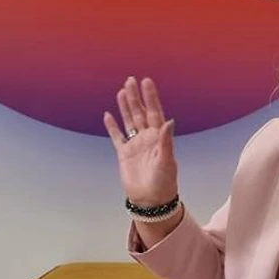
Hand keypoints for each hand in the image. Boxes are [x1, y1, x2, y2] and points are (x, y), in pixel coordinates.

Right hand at [103, 76, 177, 205]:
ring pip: (128, 121)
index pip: (155, 112)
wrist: (151, 199)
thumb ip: (166, 141)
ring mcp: (135, 145)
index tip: (146, 82)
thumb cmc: (164, 181)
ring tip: (122, 91)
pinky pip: (117, 136)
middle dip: (136, 97)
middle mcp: (147, 138)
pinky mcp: (124, 153)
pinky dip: (112, 126)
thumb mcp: (167, 160)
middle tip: (131, 80)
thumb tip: (169, 121)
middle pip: (140, 112)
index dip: (151, 97)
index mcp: (159, 137)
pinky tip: (108, 115)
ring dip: (125, 106)